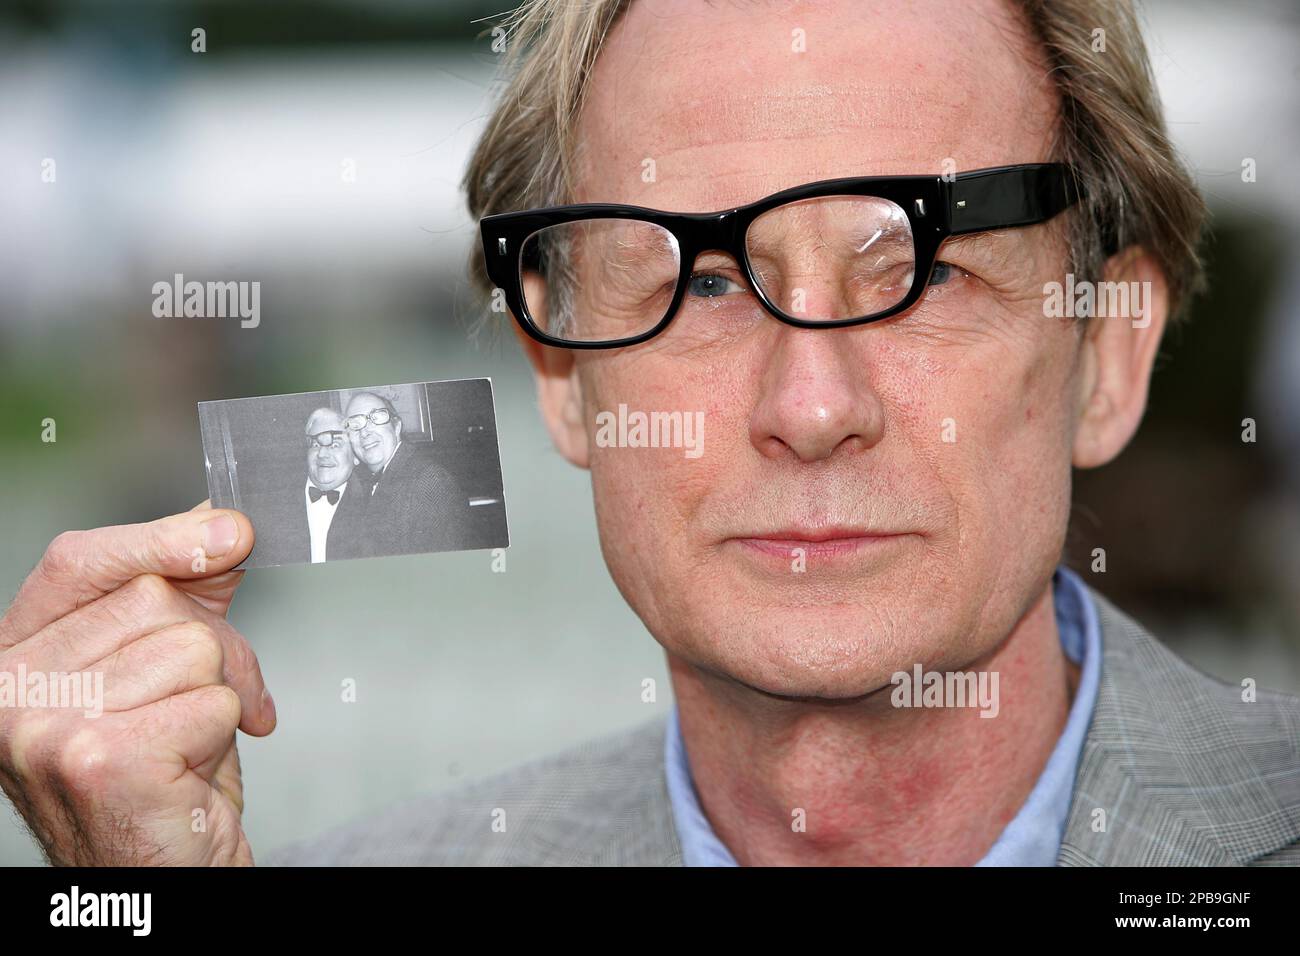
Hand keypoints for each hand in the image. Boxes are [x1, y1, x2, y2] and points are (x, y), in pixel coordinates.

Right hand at [0, 505, 273, 864]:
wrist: (163, 872)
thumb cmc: (161, 778)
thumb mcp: (162, 668)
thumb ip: (183, 593)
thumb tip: (221, 521)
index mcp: (15, 658)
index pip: (79, 560)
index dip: (158, 537)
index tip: (228, 532)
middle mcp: (11, 693)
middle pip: (154, 600)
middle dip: (209, 649)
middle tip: (196, 709)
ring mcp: (48, 725)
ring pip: (193, 647)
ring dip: (216, 695)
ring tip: (185, 745)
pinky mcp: (101, 759)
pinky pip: (214, 698)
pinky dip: (224, 732)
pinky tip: (187, 772)